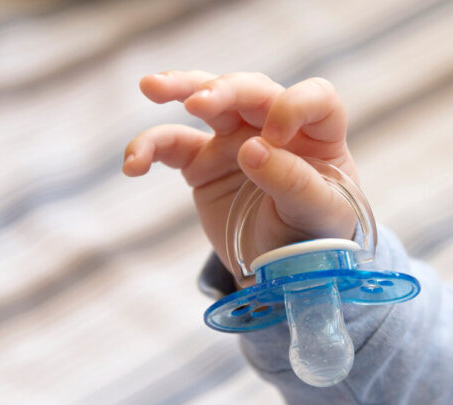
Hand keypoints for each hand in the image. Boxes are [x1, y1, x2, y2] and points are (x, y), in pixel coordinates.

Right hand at [123, 71, 358, 270]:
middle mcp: (276, 128)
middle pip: (253, 89)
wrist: (279, 268)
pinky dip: (149, 148)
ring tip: (152, 88)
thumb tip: (252, 148)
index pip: (315, 98)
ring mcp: (236, 141)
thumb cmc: (312, 235)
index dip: (295, 106)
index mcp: (318, 137)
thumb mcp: (318, 215)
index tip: (276, 135)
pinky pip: (172, 145)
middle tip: (197, 103)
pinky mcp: (202, 163)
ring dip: (181, 89)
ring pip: (208, 101)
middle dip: (224, 89)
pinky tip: (133, 164)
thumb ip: (292, 182)